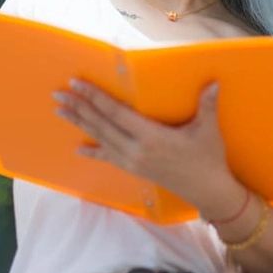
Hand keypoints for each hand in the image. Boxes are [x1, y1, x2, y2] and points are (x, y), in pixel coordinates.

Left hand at [54, 80, 239, 213]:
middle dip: (79, 108)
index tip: (78, 84)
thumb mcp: (208, 130)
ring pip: (100, 139)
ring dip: (80, 124)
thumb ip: (207, 105)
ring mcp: (133, 161)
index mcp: (151, 136)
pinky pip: (108, 158)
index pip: (116, 113)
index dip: (95, 97)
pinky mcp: (134, 169)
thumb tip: (213, 82)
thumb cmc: (208, 157)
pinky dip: (93, 152)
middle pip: (101, 125)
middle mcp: (136, 149)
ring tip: (61, 110)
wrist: (207, 190)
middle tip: (59, 93)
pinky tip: (78, 149)